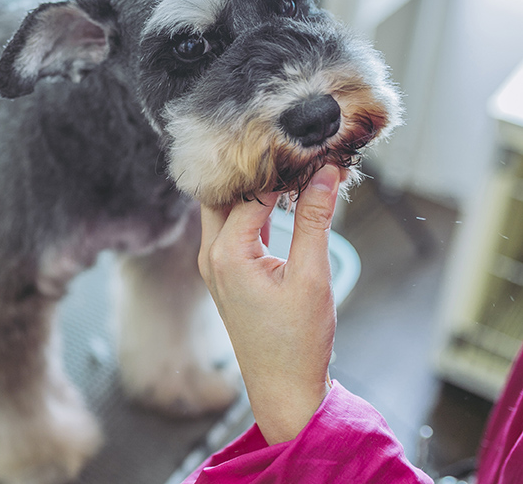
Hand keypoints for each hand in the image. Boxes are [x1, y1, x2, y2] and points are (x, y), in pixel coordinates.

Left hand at [198, 165, 343, 443]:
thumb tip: (324, 173)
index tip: (306, 145)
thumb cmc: (297, 342)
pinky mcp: (227, 273)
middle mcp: (211, 255)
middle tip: (289, 147)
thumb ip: (315, 219)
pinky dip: (255, 210)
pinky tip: (283, 197)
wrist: (284, 388)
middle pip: (224, 194)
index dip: (280, 167)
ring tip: (291, 166)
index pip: (249, 192)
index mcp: (226, 254)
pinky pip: (235, 228)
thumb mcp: (311, 276)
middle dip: (255, 170)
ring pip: (226, 209)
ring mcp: (215, 265)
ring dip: (255, 189)